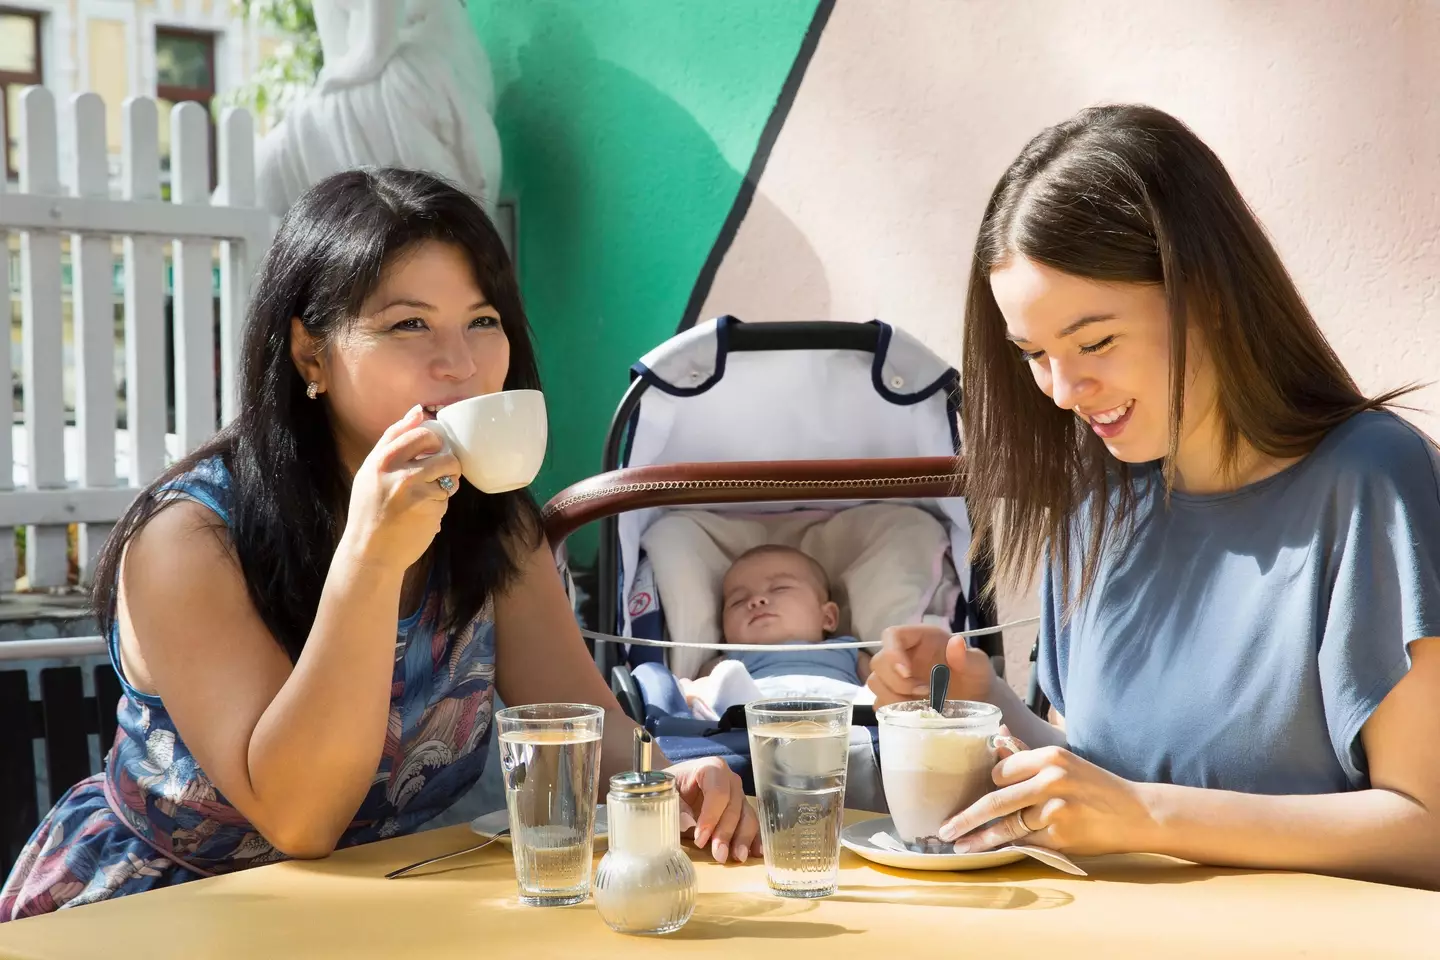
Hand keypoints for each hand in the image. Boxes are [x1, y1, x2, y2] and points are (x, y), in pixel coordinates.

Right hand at [342, 405, 461, 571]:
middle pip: (437, 444)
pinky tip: (427, 511)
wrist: (370, 552)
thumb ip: (392, 443)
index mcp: (379, 461)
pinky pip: (447, 495)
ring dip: (449, 478)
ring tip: (436, 490)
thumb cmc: (370, 511)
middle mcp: (396, 471)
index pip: (412, 430)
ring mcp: (415, 490)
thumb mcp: (370, 474)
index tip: (432, 443)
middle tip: (440, 466)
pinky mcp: (430, 508)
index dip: (429, 433)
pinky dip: (442, 502)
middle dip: (444, 452)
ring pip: (449, 468)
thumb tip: (418, 411)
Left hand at [666, 757, 761, 863]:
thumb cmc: (672, 786)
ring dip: (743, 838)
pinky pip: (752, 823)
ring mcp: (739, 794)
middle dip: (726, 832)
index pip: (718, 792)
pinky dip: (755, 838)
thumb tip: (687, 822)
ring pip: (747, 816)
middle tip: (719, 855)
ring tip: (738, 857)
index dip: (711, 817)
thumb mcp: (668, 792)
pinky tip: (756, 852)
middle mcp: (730, 779)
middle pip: (733, 806)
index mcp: (711, 768)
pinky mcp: (743, 809)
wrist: (677, 784)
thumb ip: (676, 806)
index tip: (699, 840)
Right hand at [866, 623, 994, 706]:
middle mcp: (904, 656)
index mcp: (920, 639)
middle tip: (923, 692)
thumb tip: (956, 643)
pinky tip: (913, 714)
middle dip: (896, 681)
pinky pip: (879, 703)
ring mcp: (897, 678)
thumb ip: (968, 656)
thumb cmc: (976, 678)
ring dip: (892, 697)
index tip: (907, 672)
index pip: (892, 635)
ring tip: (920, 705)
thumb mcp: (979, 666)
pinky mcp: (895, 699)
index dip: (892, 652)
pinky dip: (892, 710)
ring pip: (875, 683)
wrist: (976, 702)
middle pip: (879, 661)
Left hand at [937, 731, 1156, 856]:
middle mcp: (1051, 780)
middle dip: (966, 817)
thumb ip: (1028, 757)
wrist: (1137, 813)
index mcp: (1049, 757)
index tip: (968, 794)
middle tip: (945, 829)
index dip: (986, 785)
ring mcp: (1056, 810)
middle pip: (995, 801)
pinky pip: (1026, 842)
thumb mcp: (1064, 763)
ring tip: (960, 845)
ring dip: (980, 838)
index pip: (999, 772)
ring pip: (1008, 826)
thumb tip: (997, 737)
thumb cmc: (1096, 787)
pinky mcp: (1063, 835)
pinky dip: (1007, 847)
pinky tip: (990, 852)